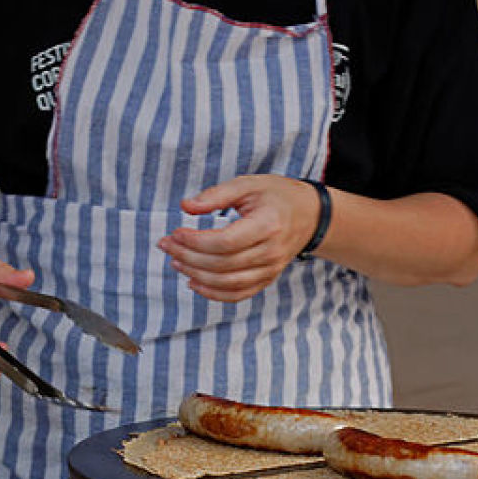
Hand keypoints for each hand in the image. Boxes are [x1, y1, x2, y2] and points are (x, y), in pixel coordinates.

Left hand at [158, 174, 321, 301]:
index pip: (226, 242)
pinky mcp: (268, 278)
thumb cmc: (277, 196)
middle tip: (167, 245)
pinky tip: (194, 282)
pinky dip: (214, 293)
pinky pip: (239, 294)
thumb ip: (217, 194)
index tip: (176, 232)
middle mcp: (271, 251)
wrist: (310, 215)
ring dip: (197, 276)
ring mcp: (271, 268)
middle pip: (223, 264)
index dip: (196, 241)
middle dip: (189, 257)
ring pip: (228, 283)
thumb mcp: (248, 184)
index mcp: (268, 224)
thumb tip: (186, 207)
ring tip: (176, 261)